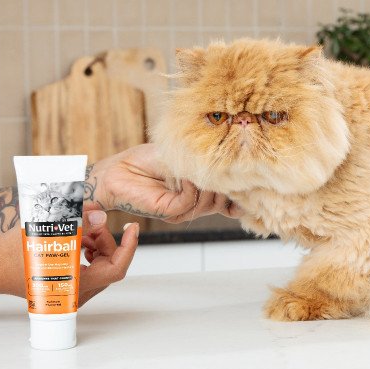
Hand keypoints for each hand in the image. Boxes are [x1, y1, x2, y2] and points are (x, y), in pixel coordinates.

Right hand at [0, 211, 137, 305]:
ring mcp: (70, 294)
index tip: (133, 228)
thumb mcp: (46, 229)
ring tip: (79, 228)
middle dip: (105, 239)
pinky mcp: (64, 288)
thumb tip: (102, 216)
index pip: (117, 268)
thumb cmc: (10, 252)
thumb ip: (77, 220)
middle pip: (108, 264)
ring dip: (95, 244)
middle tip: (90, 222)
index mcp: (75, 285)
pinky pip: (87, 269)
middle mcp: (76, 295)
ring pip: (99, 266)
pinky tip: (74, 237)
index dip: (129, 247)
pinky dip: (85, 251)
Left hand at [86, 144, 242, 222]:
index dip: (239, 197)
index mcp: (196, 194)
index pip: (226, 203)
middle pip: (222, 203)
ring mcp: (181, 210)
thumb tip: (231, 159)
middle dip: (225, 186)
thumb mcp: (182, 156)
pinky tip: (184, 175)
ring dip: (205, 183)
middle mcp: (191, 205)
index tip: (253, 185)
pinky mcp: (169, 211)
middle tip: (222, 167)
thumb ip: (203, 163)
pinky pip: (190, 201)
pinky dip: (190, 186)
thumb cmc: (145, 160)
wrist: (116, 171)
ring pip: (208, 203)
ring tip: (195, 166)